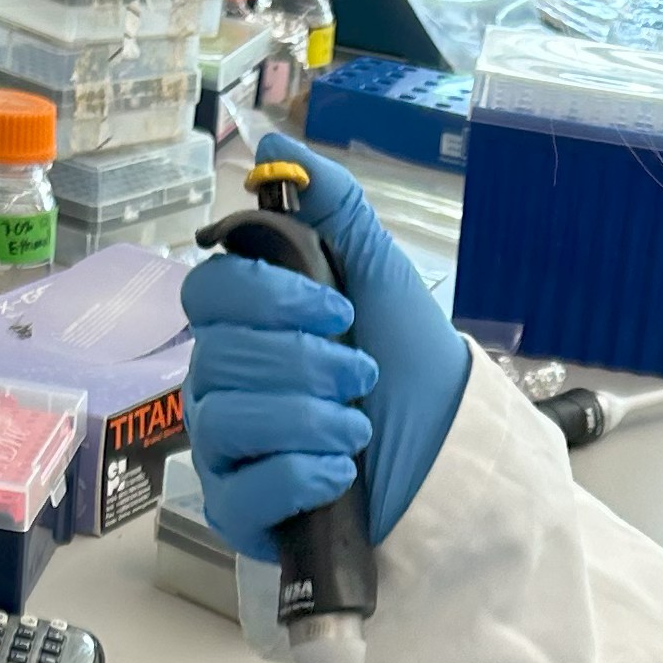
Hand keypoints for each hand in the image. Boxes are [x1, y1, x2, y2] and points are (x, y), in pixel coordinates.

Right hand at [179, 139, 471, 561]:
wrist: (454, 460)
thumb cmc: (411, 370)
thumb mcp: (381, 276)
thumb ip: (332, 209)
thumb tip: (279, 148)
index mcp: (247, 327)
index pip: (208, 293)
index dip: (268, 298)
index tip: (338, 310)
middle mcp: (223, 384)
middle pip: (217, 356)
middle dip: (303, 363)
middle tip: (361, 375)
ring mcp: (225, 452)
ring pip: (224, 420)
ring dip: (306, 419)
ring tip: (358, 429)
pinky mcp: (239, 513)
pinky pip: (238, 492)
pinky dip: (297, 477)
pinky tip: (338, 473)